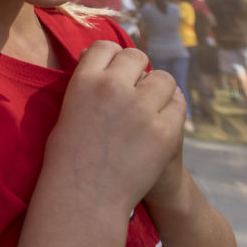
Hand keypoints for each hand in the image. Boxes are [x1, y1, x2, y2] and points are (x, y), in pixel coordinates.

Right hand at [44, 42, 184, 214]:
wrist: (86, 199)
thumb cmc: (69, 157)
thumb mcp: (67, 112)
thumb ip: (87, 85)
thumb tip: (100, 60)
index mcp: (83, 81)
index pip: (105, 47)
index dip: (111, 57)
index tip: (114, 69)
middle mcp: (113, 88)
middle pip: (136, 56)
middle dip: (136, 69)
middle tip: (134, 88)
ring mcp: (142, 109)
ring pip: (163, 78)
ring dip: (158, 88)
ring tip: (150, 106)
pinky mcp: (165, 131)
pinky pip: (179, 103)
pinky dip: (173, 108)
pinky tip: (162, 120)